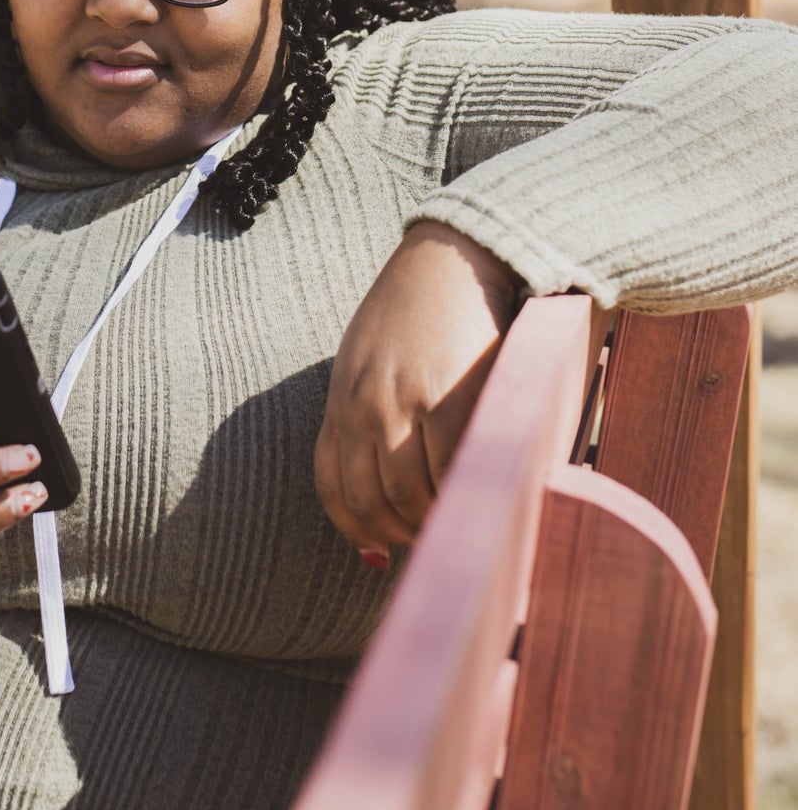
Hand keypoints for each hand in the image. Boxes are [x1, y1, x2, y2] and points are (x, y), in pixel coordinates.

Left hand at [314, 223, 520, 558]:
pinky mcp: (449, 400)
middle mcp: (363, 406)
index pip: (333, 487)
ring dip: (431, 525)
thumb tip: (384, 477)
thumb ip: (365, 409)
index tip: (380, 552)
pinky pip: (448, 474)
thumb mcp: (367, 358)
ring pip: (408, 497)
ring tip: (457, 525)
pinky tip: (476, 502)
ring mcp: (403, 405)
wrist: (454, 258)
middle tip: (431, 541)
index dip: (356, 530)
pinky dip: (459, 500)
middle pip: (370, 501)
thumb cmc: (416, 311)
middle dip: (399, 534)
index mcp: (341, 397)